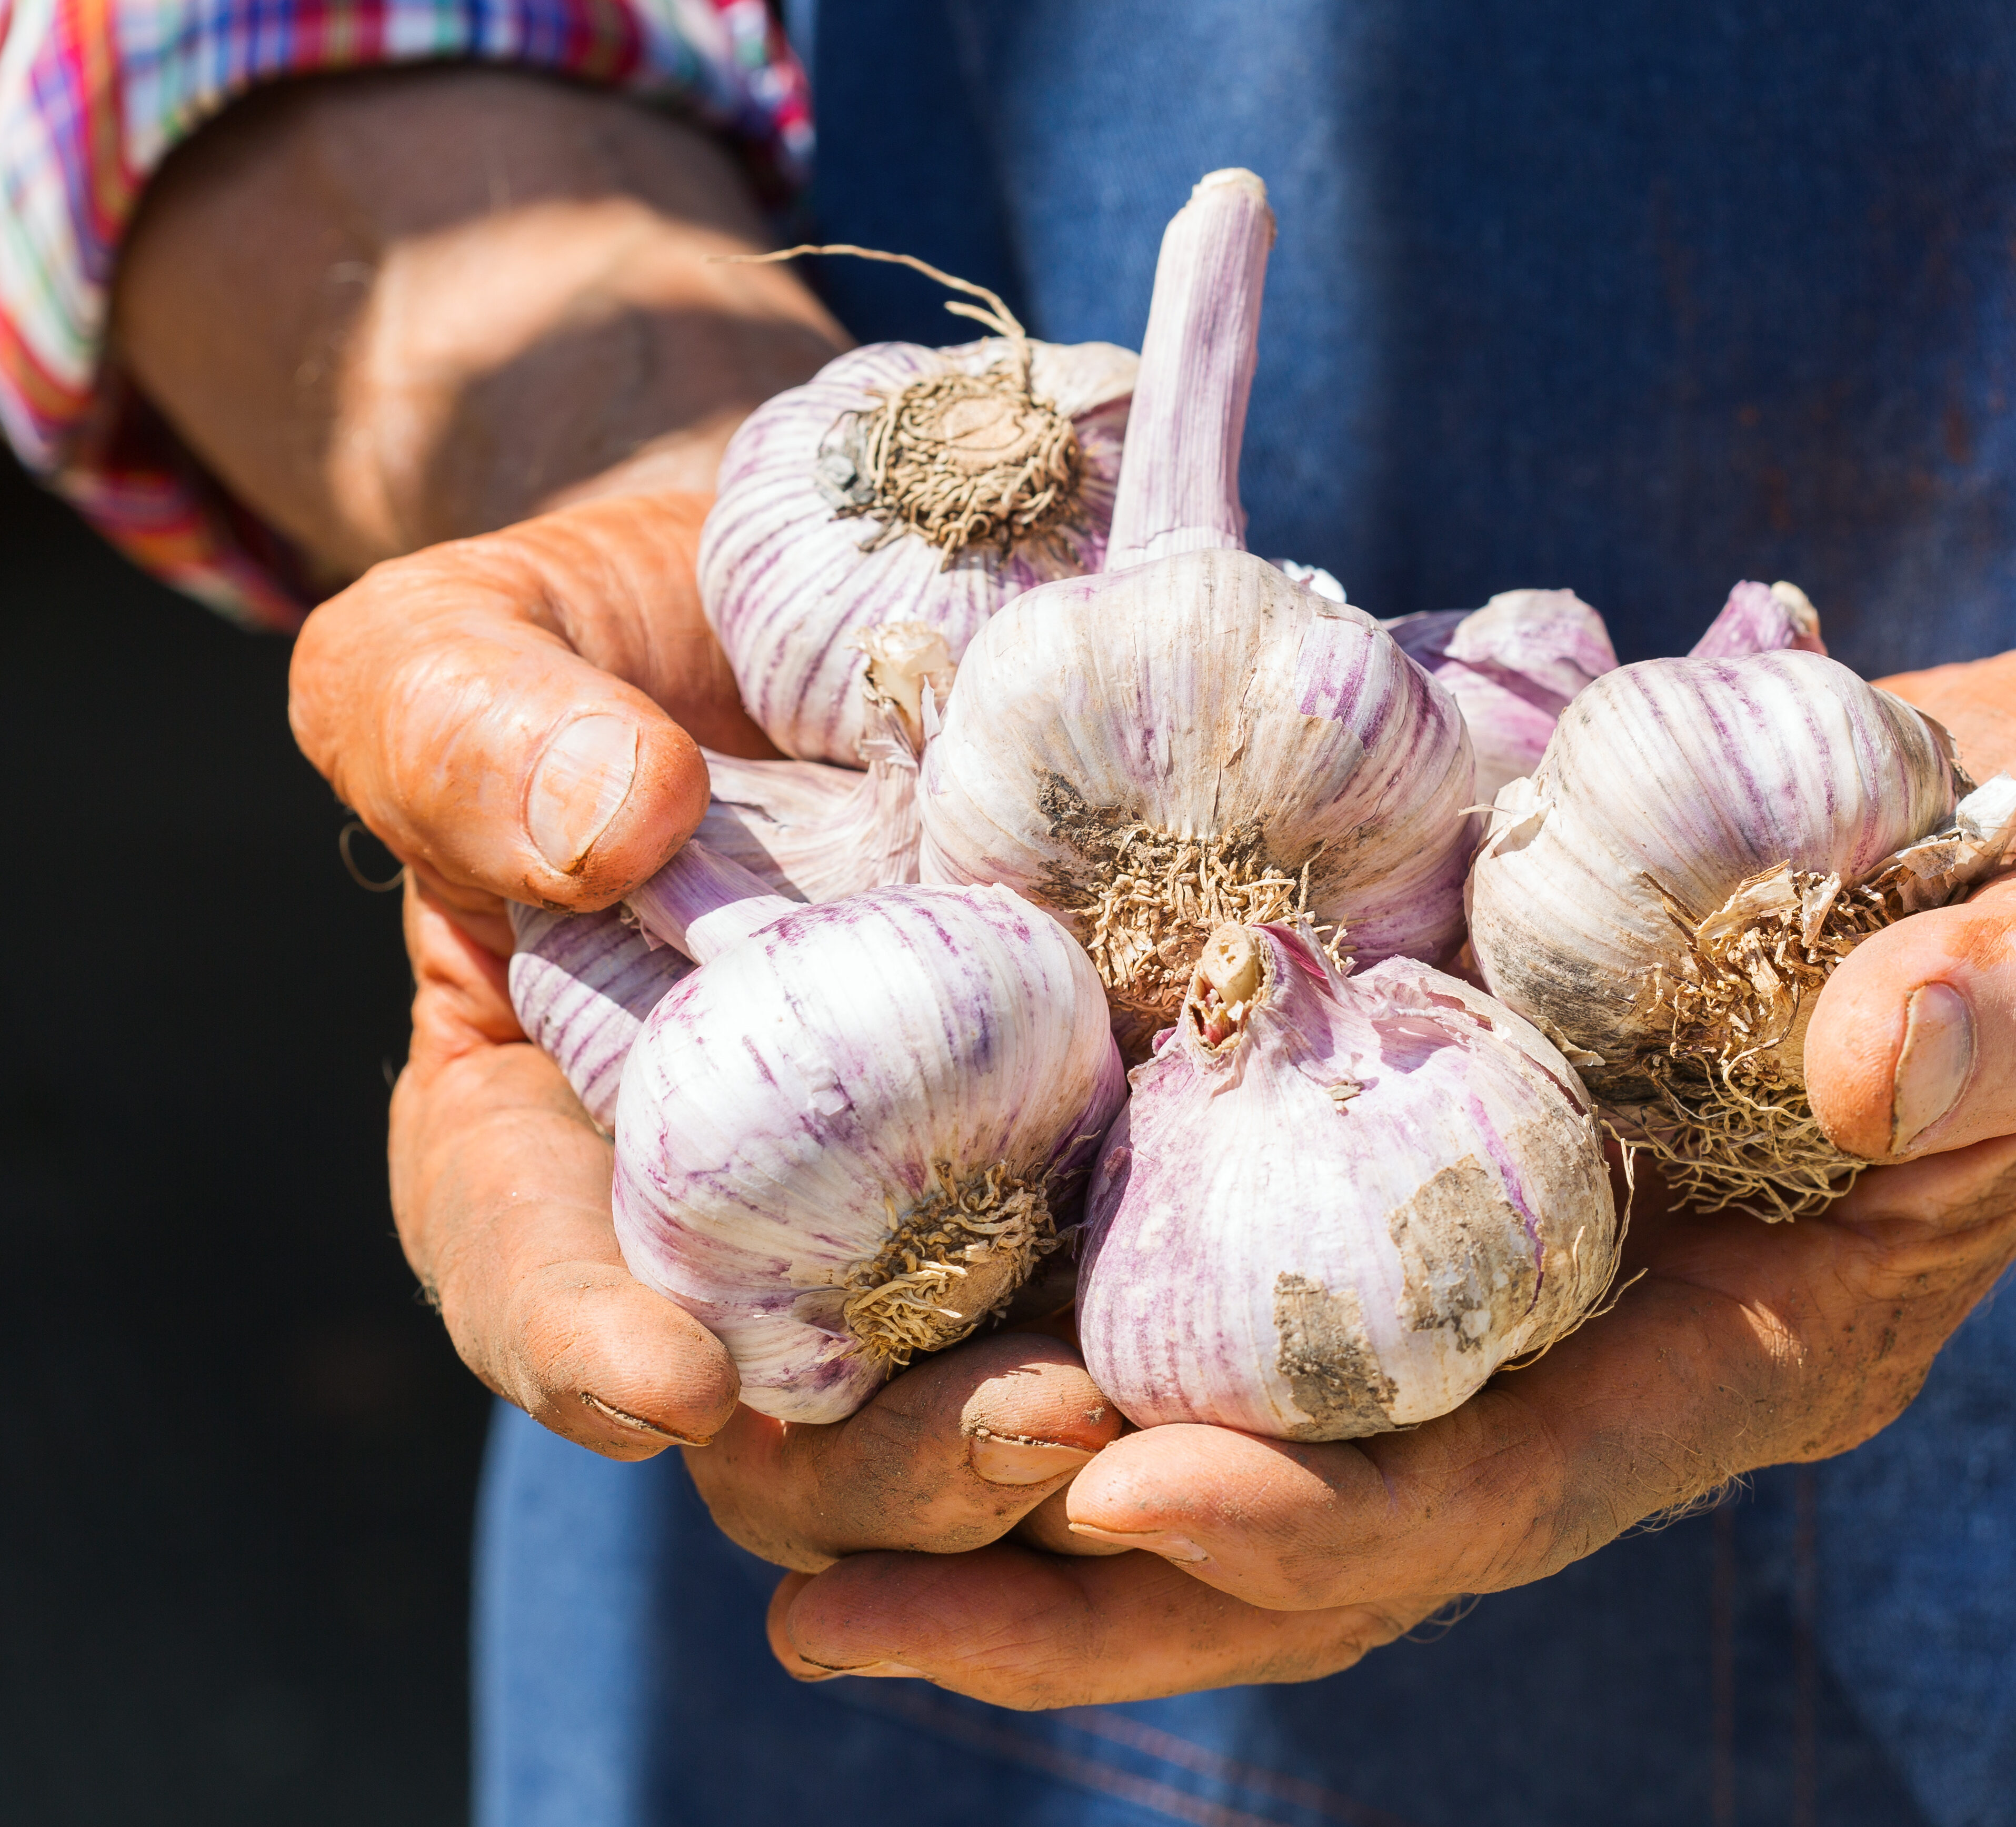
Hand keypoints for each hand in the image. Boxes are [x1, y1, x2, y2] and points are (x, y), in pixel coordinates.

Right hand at [327, 496, 1117, 1564]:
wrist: (834, 584)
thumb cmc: (598, 637)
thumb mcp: (457, 652)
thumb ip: (465, 733)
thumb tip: (610, 825)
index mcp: (548, 1138)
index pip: (536, 1274)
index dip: (586, 1348)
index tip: (673, 1384)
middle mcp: (749, 1211)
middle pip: (797, 1410)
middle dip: (898, 1459)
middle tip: (1025, 1432)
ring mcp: (933, 1185)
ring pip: (982, 1376)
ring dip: (1064, 1424)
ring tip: (1154, 1411)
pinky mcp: (1087, 1127)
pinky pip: (1140, 1239)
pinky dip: (1203, 1286)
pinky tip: (1277, 1282)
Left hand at [764, 532, 2015, 1705]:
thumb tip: (1867, 1056)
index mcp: (1763, 1332)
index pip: (1523, 1470)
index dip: (1333, 1507)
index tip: (1123, 1502)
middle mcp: (1612, 1339)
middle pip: (1334, 1521)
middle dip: (1089, 1583)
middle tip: (833, 1608)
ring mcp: (1521, 1268)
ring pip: (1250, 1430)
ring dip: (1016, 1490)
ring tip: (778, 1514)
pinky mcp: (1448, 1159)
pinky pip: (1246, 1278)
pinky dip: (1073, 1303)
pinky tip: (885, 1303)